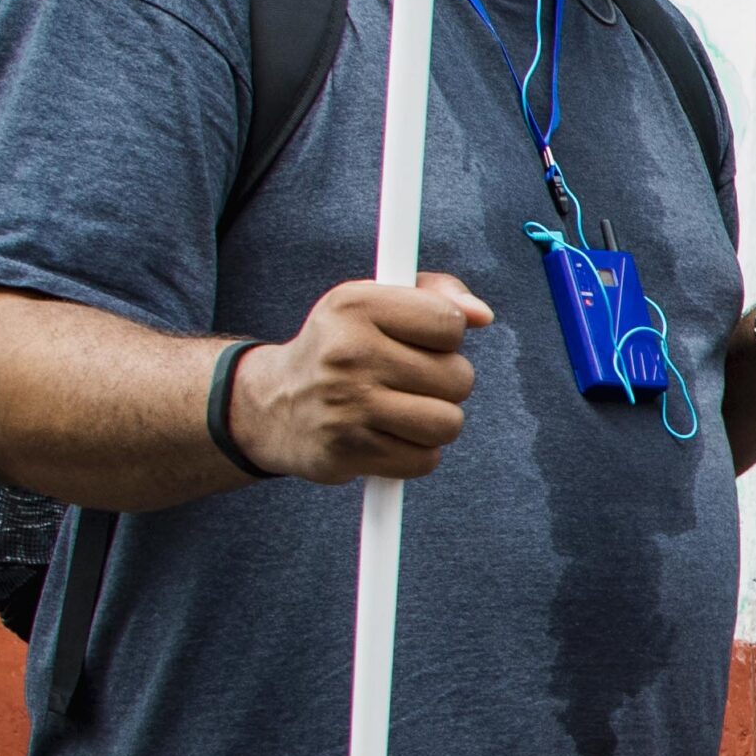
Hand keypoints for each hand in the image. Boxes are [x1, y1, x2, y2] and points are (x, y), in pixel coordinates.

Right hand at [236, 274, 492, 479]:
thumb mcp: (374, 303)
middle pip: (459, 378)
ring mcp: (347, 405)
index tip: (421, 341)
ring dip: (434, 422)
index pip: (450, 322)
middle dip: (444, 383)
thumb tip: (483, 315)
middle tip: (408, 380)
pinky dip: (414, 453)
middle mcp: (348, 353)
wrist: (272, 404)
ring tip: (401, 409)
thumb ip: (435, 296)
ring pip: (448, 423)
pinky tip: (385, 436)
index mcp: (355, 305)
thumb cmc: (340, 347)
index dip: (447, 336)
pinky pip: (425, 460)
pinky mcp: (348, 451)